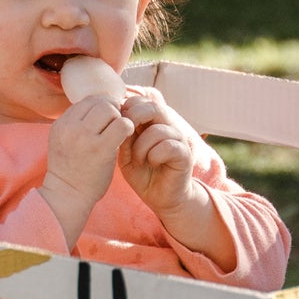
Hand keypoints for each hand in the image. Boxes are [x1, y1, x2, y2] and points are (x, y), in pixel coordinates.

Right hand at [39, 96, 133, 245]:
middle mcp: (71, 127)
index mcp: (61, 124)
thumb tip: (100, 107)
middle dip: (113, 109)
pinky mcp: (101, 149)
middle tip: (118, 123)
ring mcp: (85, 137)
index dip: (103, 105)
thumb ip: (76, 125)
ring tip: (121, 132)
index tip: (109, 118)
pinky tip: (126, 137)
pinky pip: (122, 125)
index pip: (87, 100)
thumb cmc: (71, 171)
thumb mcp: (63, 142)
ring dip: (120, 118)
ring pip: (111, 109)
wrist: (68, 195)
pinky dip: (128, 127)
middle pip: (99, 101)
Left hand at [119, 88, 234, 268]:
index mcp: (152, 123)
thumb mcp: (126, 153)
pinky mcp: (184, 154)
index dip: (127, 109)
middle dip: (134, 118)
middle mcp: (167, 126)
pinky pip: (168, 146)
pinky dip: (155, 155)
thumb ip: (122, 136)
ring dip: (142, 146)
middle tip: (126, 136)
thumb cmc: (143, 174)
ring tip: (138, 159)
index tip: (117, 126)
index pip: (141, 101)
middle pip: (153, 106)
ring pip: (159, 129)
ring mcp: (178, 139)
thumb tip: (114, 117)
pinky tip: (152, 163)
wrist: (161, 197)